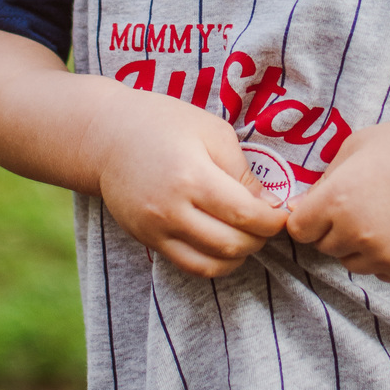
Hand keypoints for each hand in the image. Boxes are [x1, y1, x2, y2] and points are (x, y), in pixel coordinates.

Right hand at [88, 90, 286, 277]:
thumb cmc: (164, 123)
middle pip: (232, 244)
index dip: (273, 221)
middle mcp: (172, 209)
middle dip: (260, 239)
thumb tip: (267, 204)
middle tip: (268, 224)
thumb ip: (242, 170)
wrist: (106, 135)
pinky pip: (188, 266)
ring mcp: (156, 229)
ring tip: (248, 235)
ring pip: (211, 263)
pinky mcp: (147, 240)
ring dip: (240, 256)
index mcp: (192, 176)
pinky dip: (214, 263)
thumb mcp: (212, 131)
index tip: (282, 215)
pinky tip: (225, 246)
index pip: (246, 215)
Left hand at [285, 116, 389, 281]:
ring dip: (359, 246)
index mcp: (336, 200)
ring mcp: (383, 256)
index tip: (324, 208)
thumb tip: (300, 205)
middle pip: (324, 247)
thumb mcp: (357, 146)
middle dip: (335, 229)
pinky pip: (382, 271)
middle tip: (364, 204)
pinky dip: (387, 256)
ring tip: (387, 216)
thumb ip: (325, 179)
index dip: (309, 217)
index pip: (299, 230)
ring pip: (352, 262)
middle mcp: (355, 233)